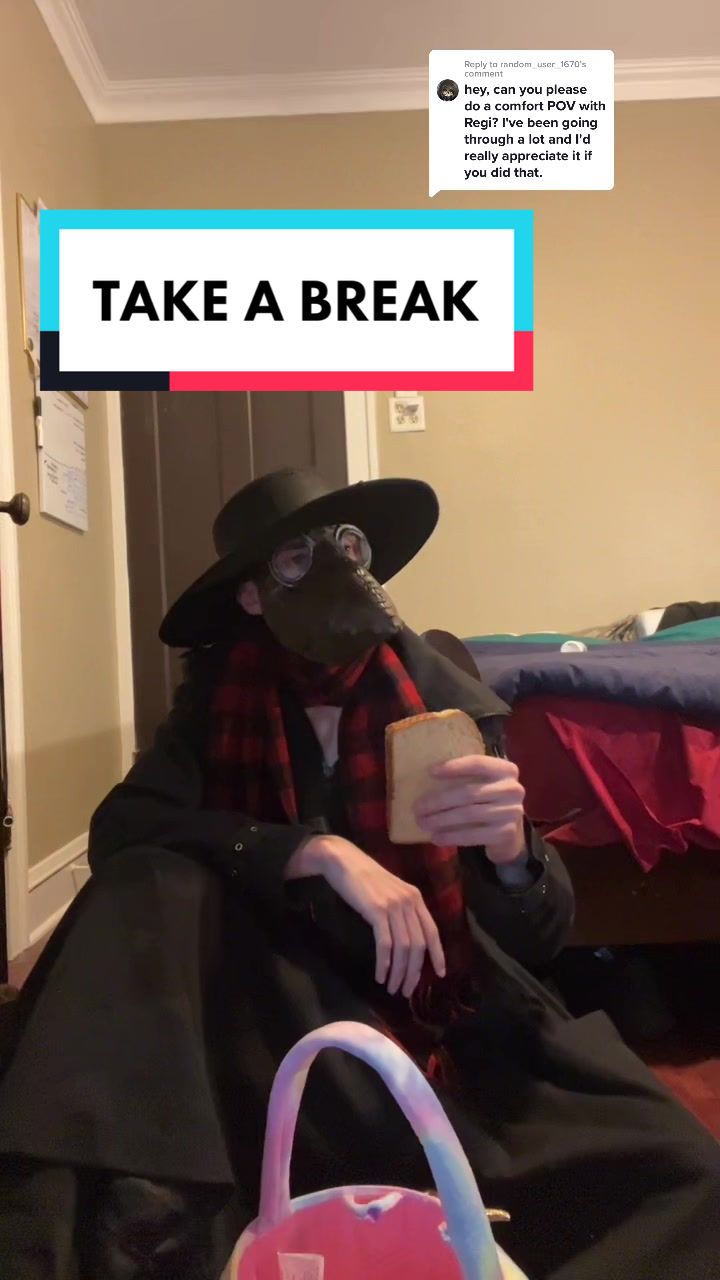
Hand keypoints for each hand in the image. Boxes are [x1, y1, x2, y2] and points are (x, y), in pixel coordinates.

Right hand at [285, 834, 445, 997]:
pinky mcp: (377, 911)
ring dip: (398, 972)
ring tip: (392, 988)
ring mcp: (393, 906)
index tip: (439, 975)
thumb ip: (402, 910)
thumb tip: (407, 941)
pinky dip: (384, 963)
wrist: (343, 861)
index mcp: (415, 897)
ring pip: (403, 948)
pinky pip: (385, 944)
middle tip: (406, 991)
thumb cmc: (364, 878)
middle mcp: (409, 901)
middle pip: (418, 945)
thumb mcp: (390, 891)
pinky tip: (380, 975)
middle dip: (413, 972)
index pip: (432, 931)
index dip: (437, 955)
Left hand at [415, 754, 525, 864]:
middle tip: (417, 807)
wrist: (510, 830)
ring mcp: (512, 812)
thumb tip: (427, 776)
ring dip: (441, 820)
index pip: (478, 763)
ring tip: (422, 823)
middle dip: (439, 801)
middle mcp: (512, 789)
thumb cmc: (488, 800)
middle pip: (469, 793)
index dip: (455, 767)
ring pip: (469, 815)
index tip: (430, 772)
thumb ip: (466, 777)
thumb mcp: (483, 783)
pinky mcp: (506, 833)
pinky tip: (436, 837)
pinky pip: (474, 835)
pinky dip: (452, 836)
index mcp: (506, 770)